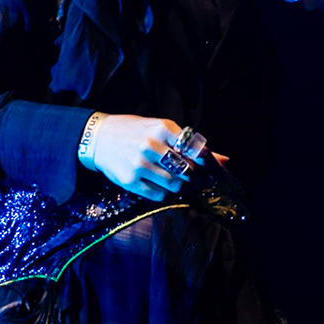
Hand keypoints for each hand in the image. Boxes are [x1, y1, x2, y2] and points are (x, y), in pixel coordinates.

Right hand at [81, 114, 204, 200]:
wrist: (98, 138)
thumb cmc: (134, 131)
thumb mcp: (160, 129)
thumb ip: (191, 145)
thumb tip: (226, 161)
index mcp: (161, 128)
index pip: (195, 150)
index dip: (206, 162)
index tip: (208, 167)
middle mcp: (151, 145)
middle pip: (187, 170)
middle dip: (196, 178)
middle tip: (197, 179)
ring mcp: (139, 164)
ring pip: (175, 185)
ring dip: (182, 187)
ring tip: (179, 182)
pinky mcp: (130, 181)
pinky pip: (158, 195)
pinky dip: (165, 194)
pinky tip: (162, 186)